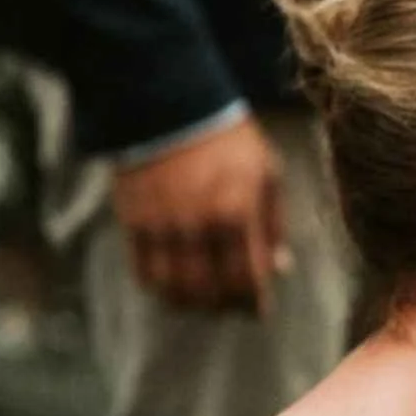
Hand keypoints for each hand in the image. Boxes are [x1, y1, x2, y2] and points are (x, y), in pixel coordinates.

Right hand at [109, 115, 286, 312]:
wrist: (167, 104)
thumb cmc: (227, 139)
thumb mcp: (267, 172)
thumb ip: (274, 223)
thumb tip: (281, 267)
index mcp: (236, 213)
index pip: (246, 278)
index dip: (252, 303)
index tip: (257, 311)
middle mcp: (198, 226)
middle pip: (209, 291)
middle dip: (223, 307)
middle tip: (229, 307)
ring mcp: (163, 225)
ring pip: (174, 288)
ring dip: (190, 303)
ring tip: (201, 301)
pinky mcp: (134, 221)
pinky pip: (144, 271)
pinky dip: (159, 287)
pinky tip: (171, 286)